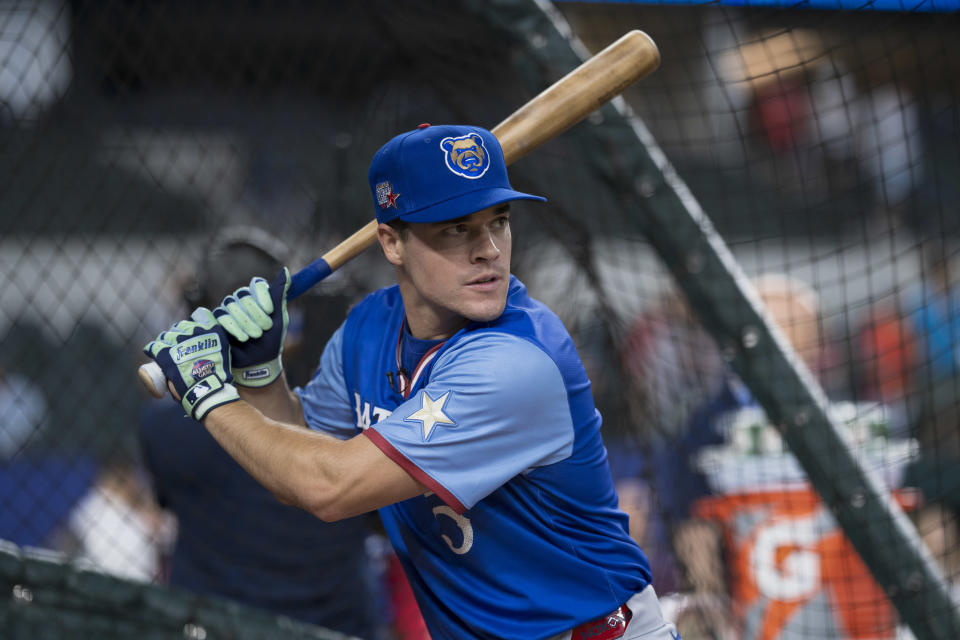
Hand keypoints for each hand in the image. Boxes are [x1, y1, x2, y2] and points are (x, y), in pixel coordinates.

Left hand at [143, 316, 239, 419]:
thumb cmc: (219, 372)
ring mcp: (178, 343)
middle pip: (178, 328)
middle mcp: (192, 333)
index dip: (189, 329)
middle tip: (177, 345)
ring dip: (165, 341)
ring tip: (165, 348)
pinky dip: (152, 348)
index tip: (188, 335)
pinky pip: (154, 347)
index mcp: (208, 330)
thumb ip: (217, 337)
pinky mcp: (166, 354)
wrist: (208, 388)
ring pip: (166, 336)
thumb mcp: (224, 349)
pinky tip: (150, 350)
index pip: (193, 323)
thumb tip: (209, 332)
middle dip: (177, 335)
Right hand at [206, 267, 290, 386]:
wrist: (259, 363)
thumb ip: (281, 295)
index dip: (262, 295)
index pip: (257, 284)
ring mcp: (228, 311)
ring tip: (254, 336)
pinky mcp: (217, 322)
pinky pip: (220, 316)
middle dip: (255, 314)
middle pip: (243, 295)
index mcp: (258, 298)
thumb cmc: (271, 340)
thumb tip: (286, 270)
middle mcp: (242, 301)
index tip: (270, 310)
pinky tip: (242, 337)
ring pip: (230, 305)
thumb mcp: (280, 318)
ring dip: (245, 322)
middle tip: (264, 330)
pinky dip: (232, 327)